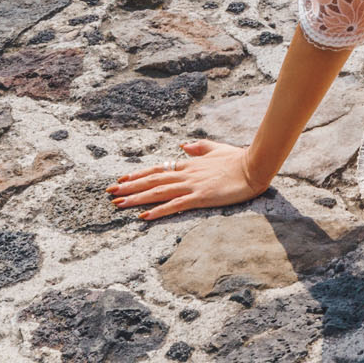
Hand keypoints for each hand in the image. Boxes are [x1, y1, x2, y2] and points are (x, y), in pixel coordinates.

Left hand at [107, 139, 266, 219]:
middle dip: (129, 187)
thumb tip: (182, 146)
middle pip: (152, 180)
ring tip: (118, 204)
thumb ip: (199, 147)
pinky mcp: (200, 197)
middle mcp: (187, 173)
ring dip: (137, 198)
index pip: (158, 169)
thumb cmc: (238, 158)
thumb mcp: (216, 149)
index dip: (138, 175)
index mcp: (190, 164)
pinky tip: (144, 216)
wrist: (255, 165)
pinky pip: (175, 205)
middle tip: (109, 192)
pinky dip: (158, 210)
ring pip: (158, 191)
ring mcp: (192, 185)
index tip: (121, 179)